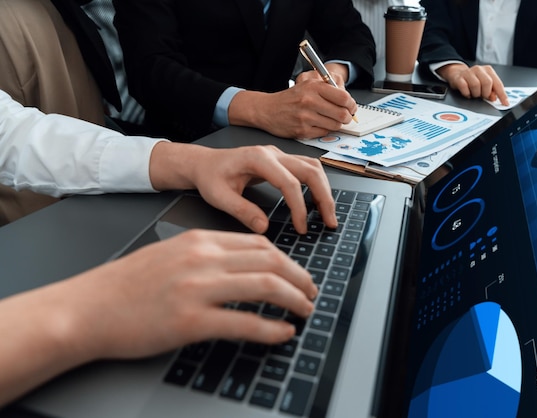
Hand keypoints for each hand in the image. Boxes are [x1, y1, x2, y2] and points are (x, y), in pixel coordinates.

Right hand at [0, 230, 317, 404]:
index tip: (297, 274)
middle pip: (270, 261)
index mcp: (199, 241)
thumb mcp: (169, 255)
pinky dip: (271, 328)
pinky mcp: (191, 321)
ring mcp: (197, 289)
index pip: (258, 244)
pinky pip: (245, 322)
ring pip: (265, 286)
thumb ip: (205, 256)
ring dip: (293, 299)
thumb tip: (239, 268)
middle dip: (299, 277)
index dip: (287, 260)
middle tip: (311, 292)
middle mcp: (203, 259)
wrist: (87, 308)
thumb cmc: (124, 286)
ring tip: (305, 310)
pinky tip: (284, 333)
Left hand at [149, 143, 337, 233]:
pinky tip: (317, 204)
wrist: (205, 163)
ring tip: (328, 215)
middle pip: (311, 170)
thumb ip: (241, 211)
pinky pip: (307, 170)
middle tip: (330, 222)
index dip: (299, 206)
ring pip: (314, 168)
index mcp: (258, 158)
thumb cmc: (210, 177)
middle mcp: (273, 153)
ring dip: (324, 191)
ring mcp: (280, 156)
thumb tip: (263, 227)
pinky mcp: (283, 162)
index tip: (301, 227)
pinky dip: (317, 186)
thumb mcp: (218, 196)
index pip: (289, 182)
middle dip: (324, 197)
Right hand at [228, 74, 356, 138]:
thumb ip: (328, 89)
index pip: (344, 97)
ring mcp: (306, 117)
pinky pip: (324, 133)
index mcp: (313, 87)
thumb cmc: (290, 98)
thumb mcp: (307, 85)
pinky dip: (324, 130)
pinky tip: (318, 125)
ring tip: (329, 120)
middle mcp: (309, 101)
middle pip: (342, 114)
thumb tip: (349, 101)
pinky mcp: (302, 131)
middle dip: (347, 117)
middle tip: (345, 116)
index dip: (351, 104)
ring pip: (335, 125)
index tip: (351, 107)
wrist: (267, 110)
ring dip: (336, 124)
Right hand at [438, 63, 508, 105]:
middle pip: (487, 83)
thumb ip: (491, 91)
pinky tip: (467, 93)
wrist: (457, 73)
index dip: (502, 94)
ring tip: (474, 94)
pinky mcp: (459, 77)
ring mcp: (468, 72)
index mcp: (488, 71)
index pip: (498, 83)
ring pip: (476, 85)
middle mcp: (479, 69)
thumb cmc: (473, 80)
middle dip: (486, 93)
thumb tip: (494, 98)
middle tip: (482, 96)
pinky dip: (467, 93)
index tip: (505, 103)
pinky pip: (464, 87)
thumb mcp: (484, 84)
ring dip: (475, 94)